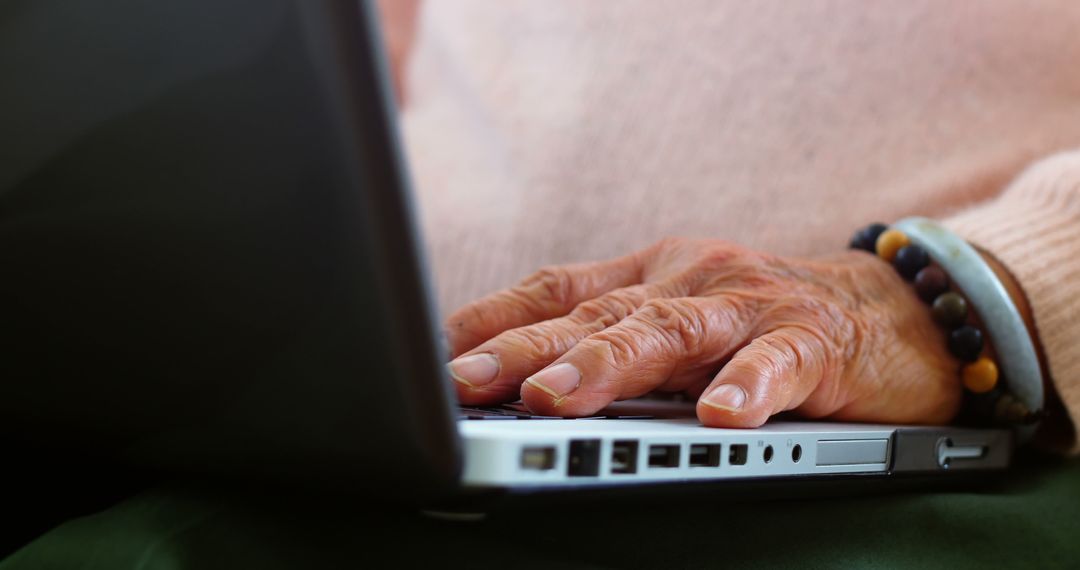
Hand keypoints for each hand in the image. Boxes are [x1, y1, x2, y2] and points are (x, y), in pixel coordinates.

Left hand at [445, 237, 961, 426]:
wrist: (891, 310)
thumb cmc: (764, 321)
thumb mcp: (677, 319)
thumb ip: (613, 339)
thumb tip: (519, 381)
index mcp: (649, 277)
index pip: (556, 290)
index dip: (493, 317)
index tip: (436, 353)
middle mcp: (689, 282)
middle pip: (597, 316)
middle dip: (526, 350)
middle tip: (466, 382)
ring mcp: (749, 307)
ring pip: (670, 332)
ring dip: (607, 366)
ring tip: (555, 399)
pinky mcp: (814, 339)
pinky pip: (777, 363)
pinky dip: (747, 388)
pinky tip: (719, 417)